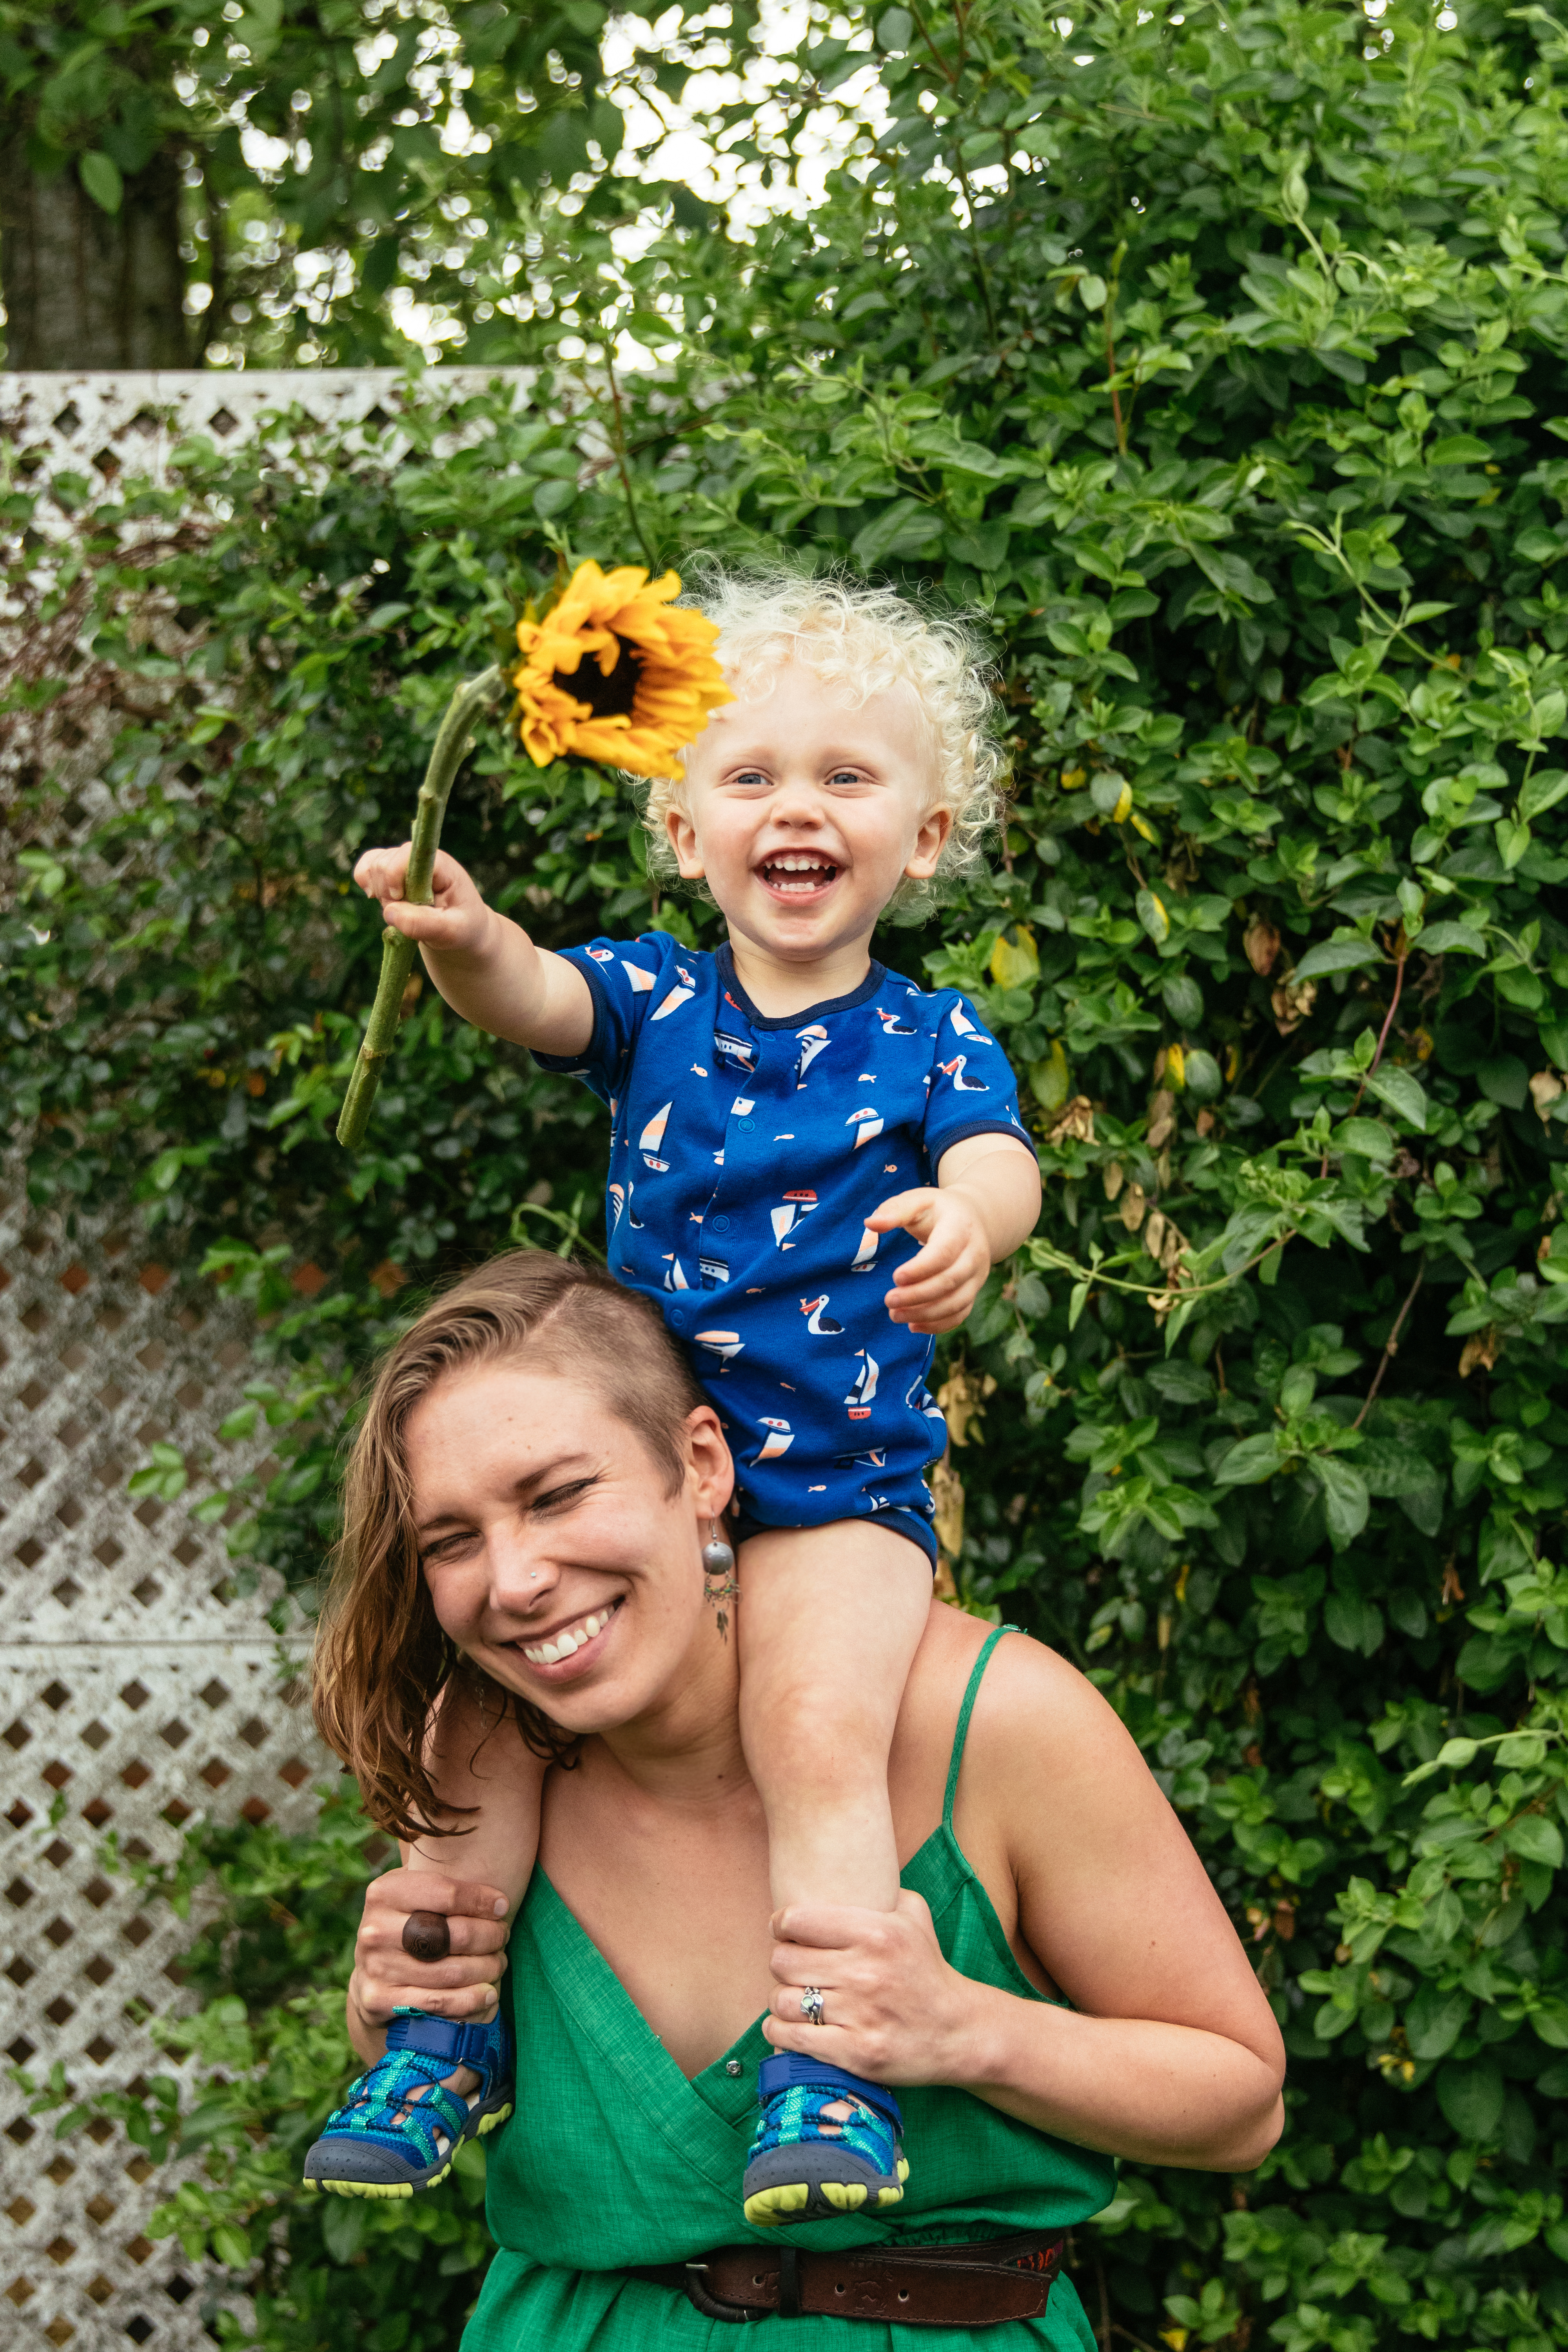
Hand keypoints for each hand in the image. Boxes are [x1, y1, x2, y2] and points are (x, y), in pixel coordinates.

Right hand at [347, 1868, 509, 2054]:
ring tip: (499, 1963)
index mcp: (384, 1893)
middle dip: (489, 1936)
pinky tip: (488, 1994)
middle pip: (452, 1934)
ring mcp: (376, 1967)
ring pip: (451, 1972)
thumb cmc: (407, 1922)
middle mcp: (376, 1930)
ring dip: (486, 1969)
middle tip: (503, 1936)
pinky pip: (437, 2003)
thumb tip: (499, 1902)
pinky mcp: (379, 2001)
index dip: (482, 1900)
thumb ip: (446, 1885)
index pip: (446, 1894)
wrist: (371, 1970)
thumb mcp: (416, 1893)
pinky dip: (469, 2000)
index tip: (503, 1906)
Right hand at [352, 842, 495, 960]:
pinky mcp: (390, 871)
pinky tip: (376, 897)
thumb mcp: (452, 931)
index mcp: (440, 864)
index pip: (407, 854)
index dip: (394, 874)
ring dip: (380, 894)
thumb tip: (390, 912)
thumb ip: (425, 924)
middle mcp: (419, 858)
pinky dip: (365, 884)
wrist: (460, 929)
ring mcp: (403, 862)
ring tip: (402, 910)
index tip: (399, 897)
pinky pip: (364, 869)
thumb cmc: (461, 927)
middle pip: (384, 863)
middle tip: (407, 913)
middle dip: (387, 893)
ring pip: (372, 867)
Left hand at [762, 1892, 994, 2088]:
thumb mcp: (913, 1916)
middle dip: (781, 1963)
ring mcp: (860, 2016)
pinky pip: (791, 2038)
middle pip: (783, 1962)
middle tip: (791, 1967)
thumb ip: (880, 1889)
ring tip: (791, 1997)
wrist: (958, 2030)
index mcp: (876, 1933)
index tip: (783, 1931)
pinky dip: (778, 2031)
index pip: (797, 1920)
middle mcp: (866, 1973)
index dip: (781, 1925)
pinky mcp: (855, 2053)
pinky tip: (785, 2025)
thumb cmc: (927, 1969)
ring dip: (780, 1999)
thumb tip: (840, 1870)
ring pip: (783, 2001)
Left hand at [867, 1187, 990, 1333]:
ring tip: (895, 1315)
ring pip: (957, 1302)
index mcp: (961, 1227)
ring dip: (926, 1314)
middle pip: (950, 1281)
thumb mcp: (918, 1200)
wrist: (973, 1218)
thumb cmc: (937, 1210)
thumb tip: (870, 1223)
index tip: (895, 1277)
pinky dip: (939, 1325)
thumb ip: (895, 1210)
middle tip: (889, 1301)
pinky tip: (913, 1326)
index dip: (921, 1268)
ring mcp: (978, 1275)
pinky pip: (960, 1313)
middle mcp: (975, 1253)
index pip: (944, 1253)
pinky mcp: (974, 1290)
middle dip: (918, 1296)